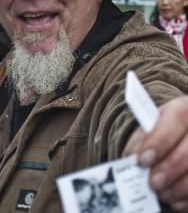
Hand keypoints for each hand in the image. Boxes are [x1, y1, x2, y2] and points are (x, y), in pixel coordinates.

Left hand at [123, 96, 187, 210]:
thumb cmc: (166, 128)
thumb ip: (142, 138)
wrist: (185, 132)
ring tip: (162, 194)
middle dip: (169, 168)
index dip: (158, 142)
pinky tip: (177, 202)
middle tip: (152, 183)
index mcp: (184, 109)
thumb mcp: (153, 126)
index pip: (175, 120)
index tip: (142, 159)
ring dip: (180, 187)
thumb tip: (130, 158)